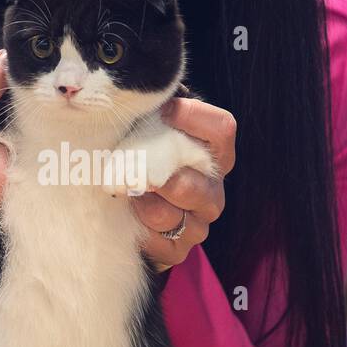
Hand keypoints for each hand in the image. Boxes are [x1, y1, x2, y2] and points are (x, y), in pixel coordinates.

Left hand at [133, 98, 235, 271]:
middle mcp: (213, 189)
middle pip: (195, 185)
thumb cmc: (141, 160)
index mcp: (213, 154)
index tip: (162, 112)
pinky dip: (139, 232)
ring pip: (171, 217)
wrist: (130, 212)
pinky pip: (159, 244)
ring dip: (141, 205)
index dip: (192, 117)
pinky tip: (128, 220)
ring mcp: (198, 223)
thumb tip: (134, 94)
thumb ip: (151, 113)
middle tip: (131, 168)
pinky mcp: (178, 252)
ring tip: (124, 194)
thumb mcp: (148, 131)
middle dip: (157, 177)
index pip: (222, 128)